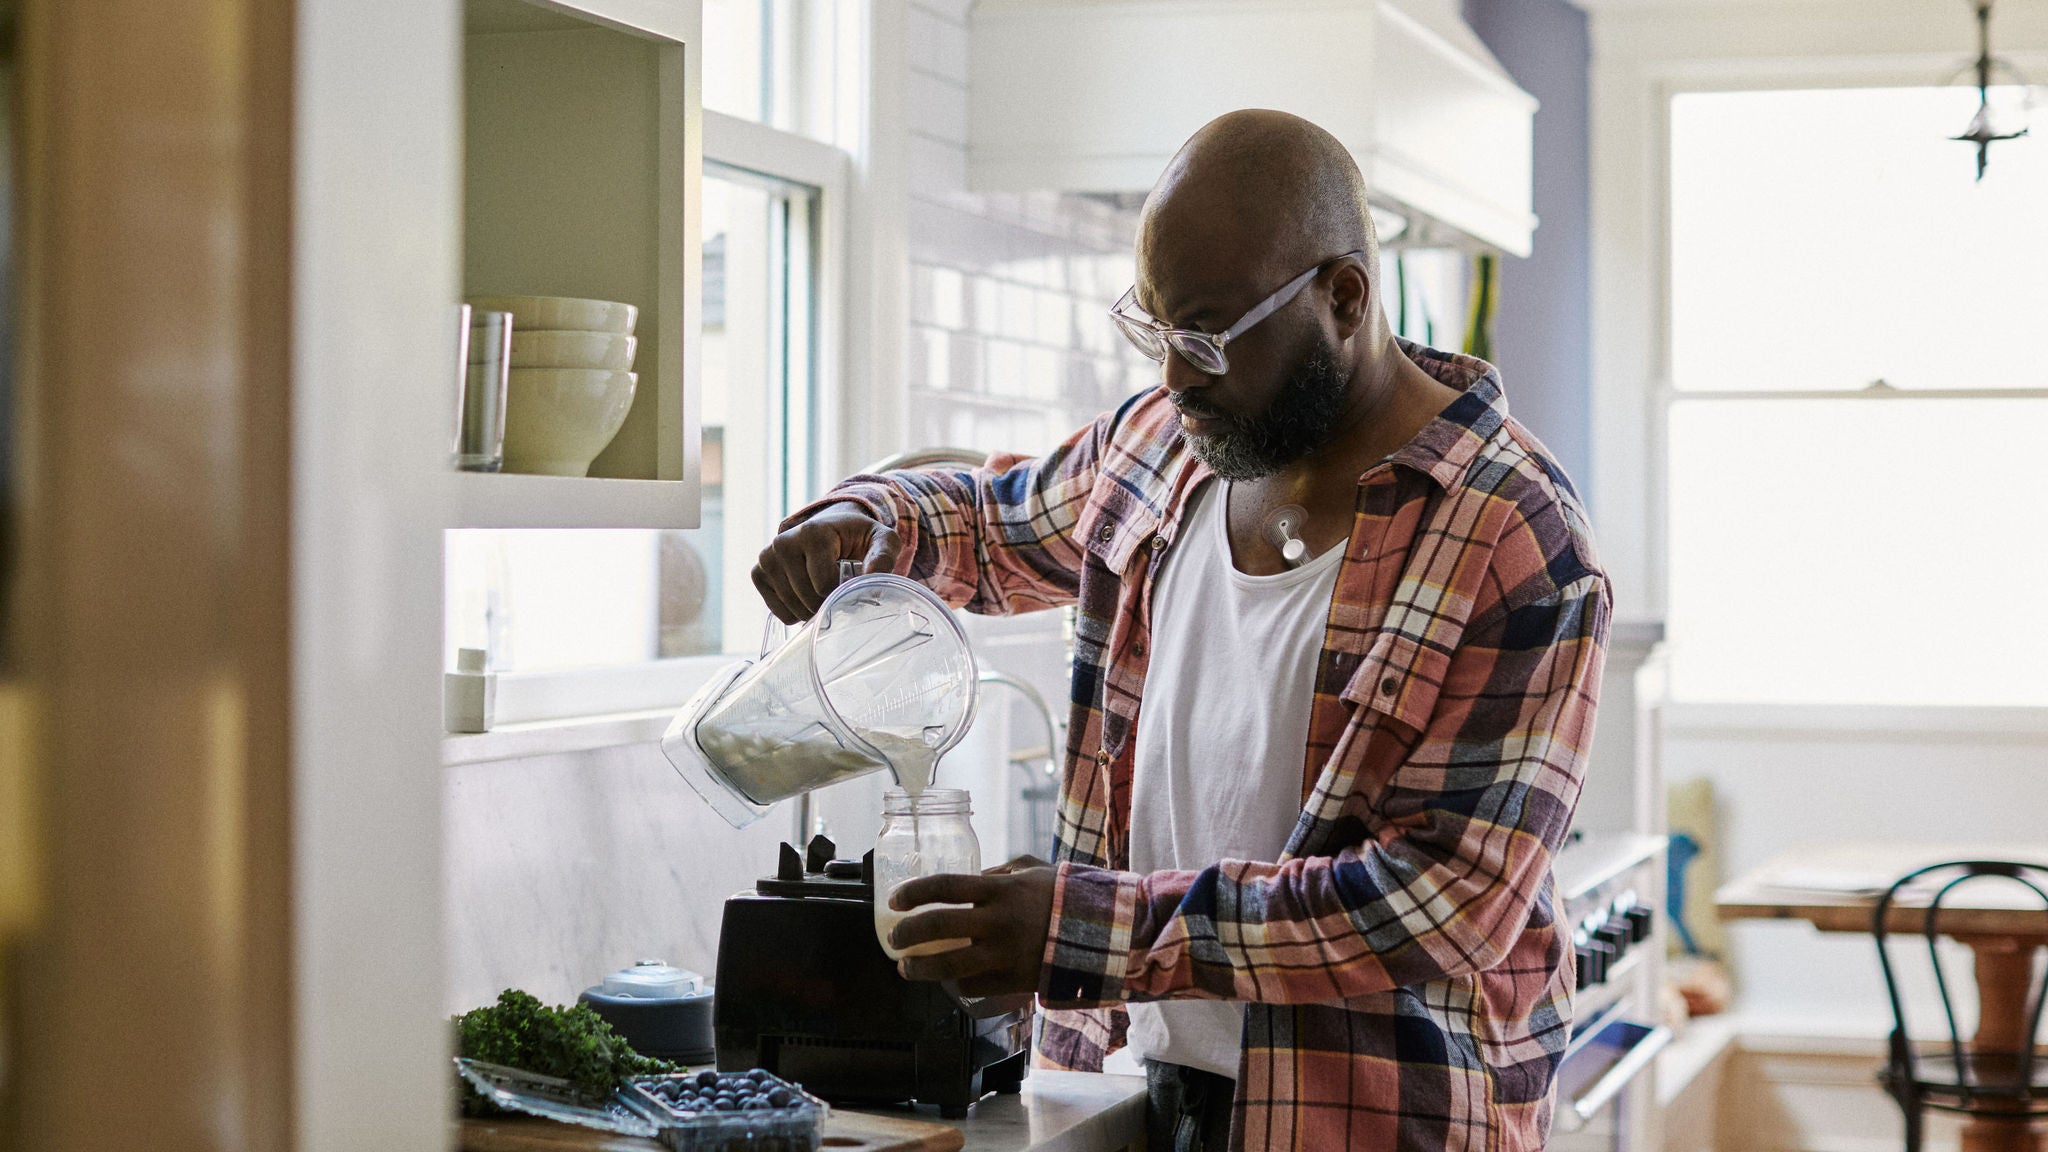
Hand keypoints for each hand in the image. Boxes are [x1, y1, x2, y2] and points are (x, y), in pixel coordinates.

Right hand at [750, 502, 900, 622]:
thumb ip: (883, 557)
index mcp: (812, 533)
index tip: (850, 586)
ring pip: (791, 607)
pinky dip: (795, 613)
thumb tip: (873, 582)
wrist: (833, 526)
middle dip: (827, 604)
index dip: (841, 595)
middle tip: (838, 593)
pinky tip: (806, 597)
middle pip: (806, 599)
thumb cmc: (859, 536)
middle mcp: (783, 542)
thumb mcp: (881, 540)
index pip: (823, 586)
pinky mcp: (758, 572)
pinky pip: (777, 610)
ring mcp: (767, 557)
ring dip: (812, 611)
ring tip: (823, 593)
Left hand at [889, 857, 1056, 995]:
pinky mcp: (1013, 982)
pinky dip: (957, 983)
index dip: (914, 893)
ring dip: (920, 968)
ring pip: (949, 966)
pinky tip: (950, 979)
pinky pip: (974, 986)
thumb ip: (995, 873)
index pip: (945, 887)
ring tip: (906, 968)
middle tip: (894, 938)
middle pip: (938, 927)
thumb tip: (962, 884)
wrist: (1101, 934)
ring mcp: (1005, 955)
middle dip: (907, 934)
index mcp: (1001, 891)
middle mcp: (998, 922)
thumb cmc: (1062, 897)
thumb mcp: (1030, 871)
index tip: (895, 900)